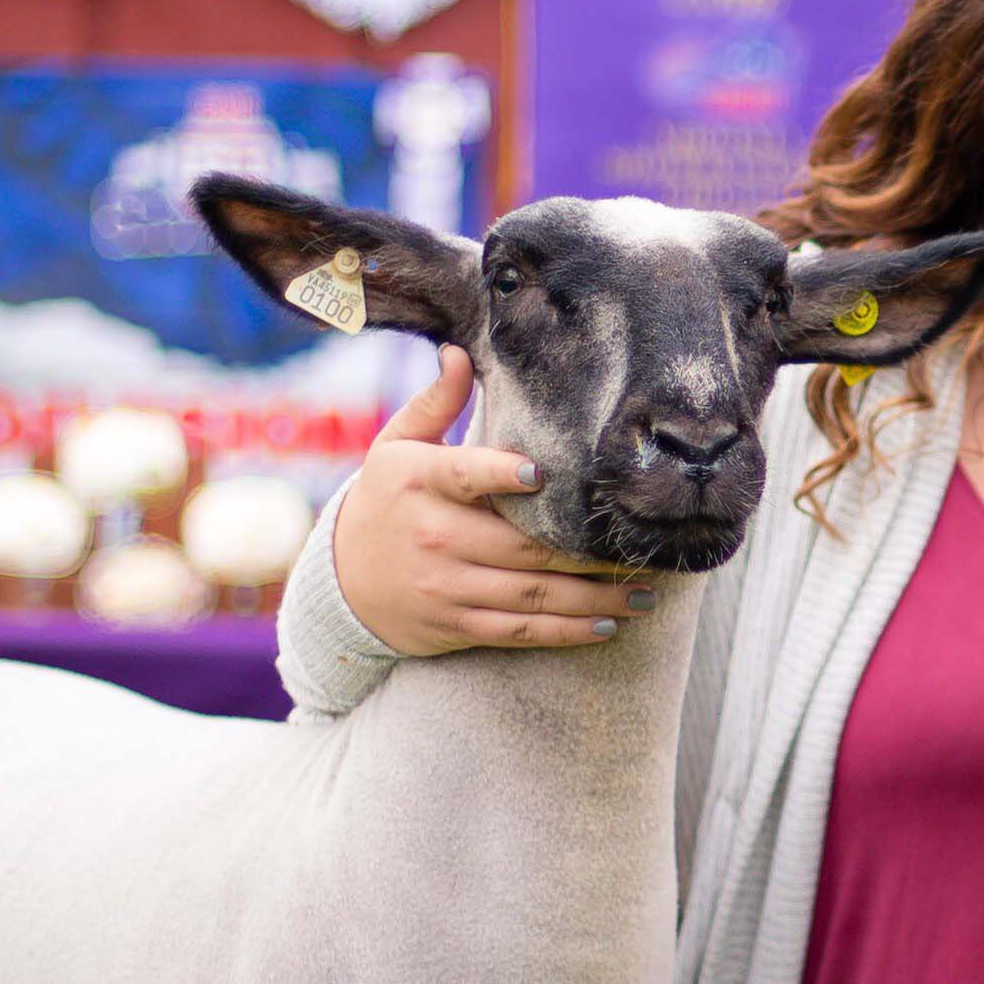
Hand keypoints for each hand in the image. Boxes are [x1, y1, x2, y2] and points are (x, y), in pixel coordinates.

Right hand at [330, 351, 645, 656]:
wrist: (339, 582)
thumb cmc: (386, 499)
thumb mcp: (396, 447)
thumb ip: (436, 404)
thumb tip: (460, 352)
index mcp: (418, 481)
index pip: (463, 475)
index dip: (500, 474)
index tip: (541, 474)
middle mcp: (432, 535)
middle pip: (522, 546)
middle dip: (588, 554)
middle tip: (642, 548)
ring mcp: (445, 585)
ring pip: (531, 595)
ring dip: (593, 600)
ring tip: (643, 597)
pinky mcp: (456, 624)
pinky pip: (518, 631)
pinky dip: (564, 632)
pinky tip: (606, 627)